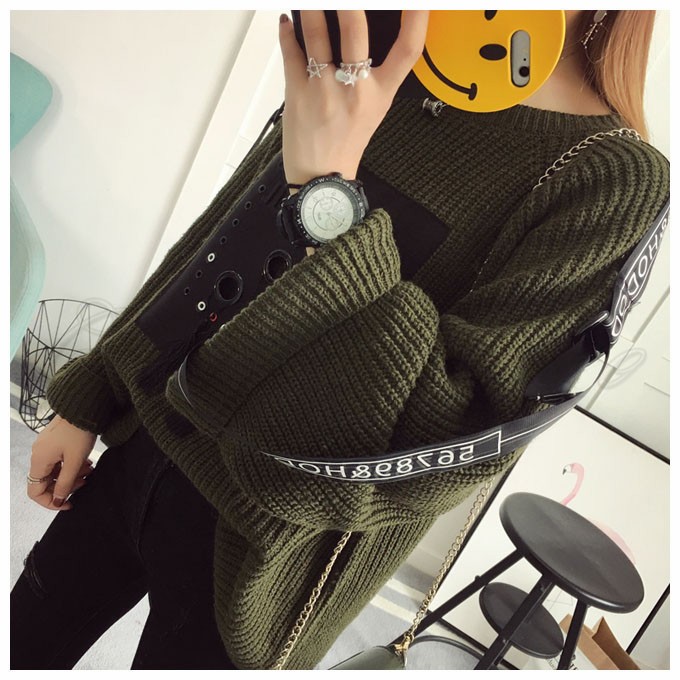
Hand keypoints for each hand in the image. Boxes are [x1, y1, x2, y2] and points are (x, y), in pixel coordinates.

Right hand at [27, 414, 95, 510]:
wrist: (84, 407)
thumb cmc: (79, 431)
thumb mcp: (75, 461)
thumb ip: (66, 483)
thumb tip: (58, 501)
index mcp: (39, 460)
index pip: (35, 490)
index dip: (50, 501)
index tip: (68, 503)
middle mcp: (39, 454)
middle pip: (47, 480)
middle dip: (67, 485)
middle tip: (85, 482)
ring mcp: (46, 447)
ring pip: (56, 470)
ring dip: (72, 474)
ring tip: (90, 469)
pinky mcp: (55, 441)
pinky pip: (60, 459)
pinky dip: (72, 463)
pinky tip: (87, 461)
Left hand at [278, 10, 428, 187]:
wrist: (322, 177)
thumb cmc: (346, 142)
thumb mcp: (374, 109)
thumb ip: (373, 74)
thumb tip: (358, 33)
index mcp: (381, 93)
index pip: (409, 49)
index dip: (417, 17)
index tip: (417, 0)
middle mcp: (354, 89)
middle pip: (355, 28)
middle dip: (348, 0)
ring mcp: (324, 89)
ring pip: (315, 32)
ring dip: (312, 6)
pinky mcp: (297, 92)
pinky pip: (291, 50)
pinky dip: (287, 31)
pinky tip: (288, 22)